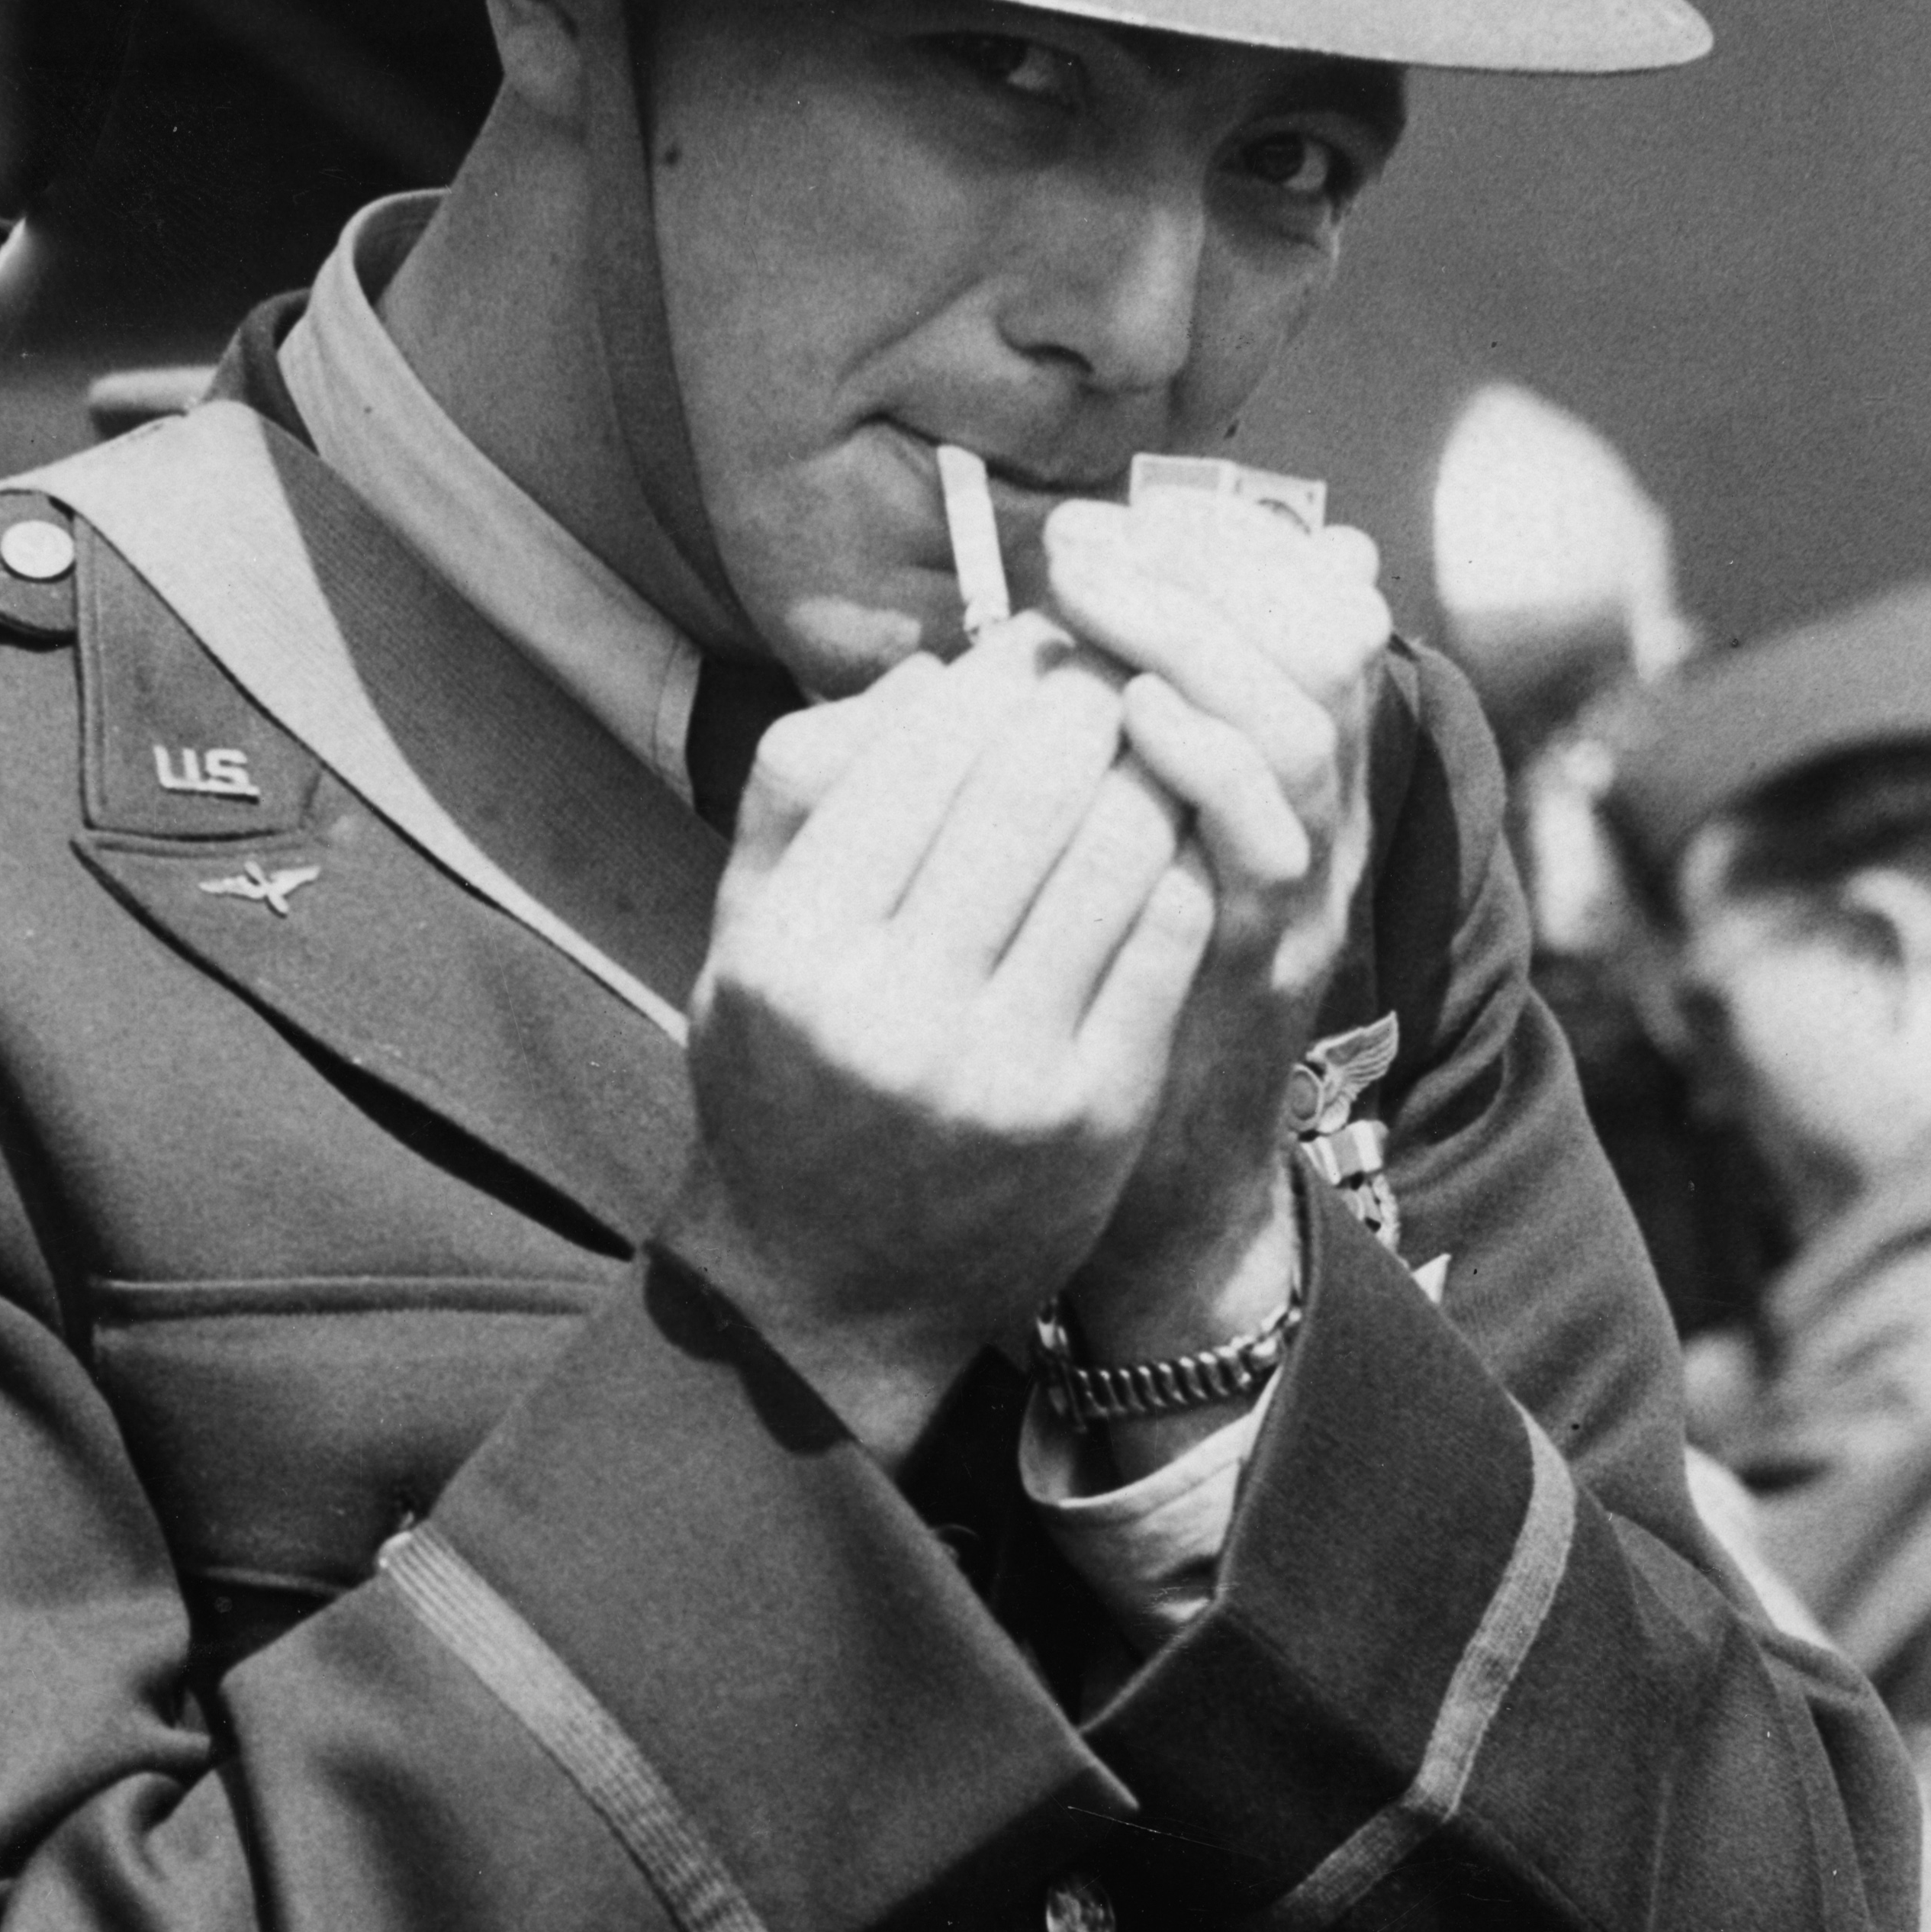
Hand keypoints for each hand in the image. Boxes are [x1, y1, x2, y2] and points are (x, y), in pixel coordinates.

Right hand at [671, 621, 1214, 1459]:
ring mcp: (1000, 1071)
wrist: (831, 1289)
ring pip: (1118, 848)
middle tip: (1110, 669)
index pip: (920, 754)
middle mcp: (889, 1010)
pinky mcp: (1093, 1115)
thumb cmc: (789, 1082)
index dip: (995, 673)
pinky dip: (1185, 862)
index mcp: (792, 951)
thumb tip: (934, 672)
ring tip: (1152, 737)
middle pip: (1028, 785)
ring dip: (1150, 768)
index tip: (1033, 642)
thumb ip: (803, 790)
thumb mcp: (745, 938)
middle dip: (1084, 700)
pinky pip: (1170, 937)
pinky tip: (1180, 834)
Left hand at [1033, 492, 1390, 1366]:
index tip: (1101, 517)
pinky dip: (1209, 762)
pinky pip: (1266, 842)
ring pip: (1302, 726)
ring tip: (1098, 604)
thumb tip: (1014, 636)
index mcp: (1277, 778)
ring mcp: (1304, 895)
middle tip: (1083, 543)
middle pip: (1319, 640)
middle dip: (1202, 573)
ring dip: (1199, 645)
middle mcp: (1314, 822)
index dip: (1214, 550)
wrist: (1142, 1198)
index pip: (1295, 608)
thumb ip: (1080, 753)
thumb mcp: (1092, 861)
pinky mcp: (1270, 969)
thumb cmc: (1091, 1008)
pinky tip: (1131, 717)